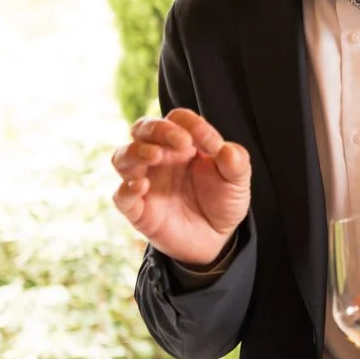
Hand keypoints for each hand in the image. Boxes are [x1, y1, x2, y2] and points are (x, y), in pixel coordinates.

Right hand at [110, 110, 251, 264]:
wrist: (216, 239)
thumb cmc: (222, 201)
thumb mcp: (238, 180)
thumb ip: (235, 160)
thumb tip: (224, 148)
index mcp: (182, 143)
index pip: (176, 119)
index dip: (191, 124)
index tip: (211, 143)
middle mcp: (159, 157)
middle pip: (143, 129)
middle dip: (158, 129)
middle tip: (181, 142)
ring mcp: (145, 181)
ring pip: (122, 157)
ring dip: (136, 152)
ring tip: (155, 156)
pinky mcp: (137, 209)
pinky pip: (120, 196)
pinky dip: (126, 189)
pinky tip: (141, 186)